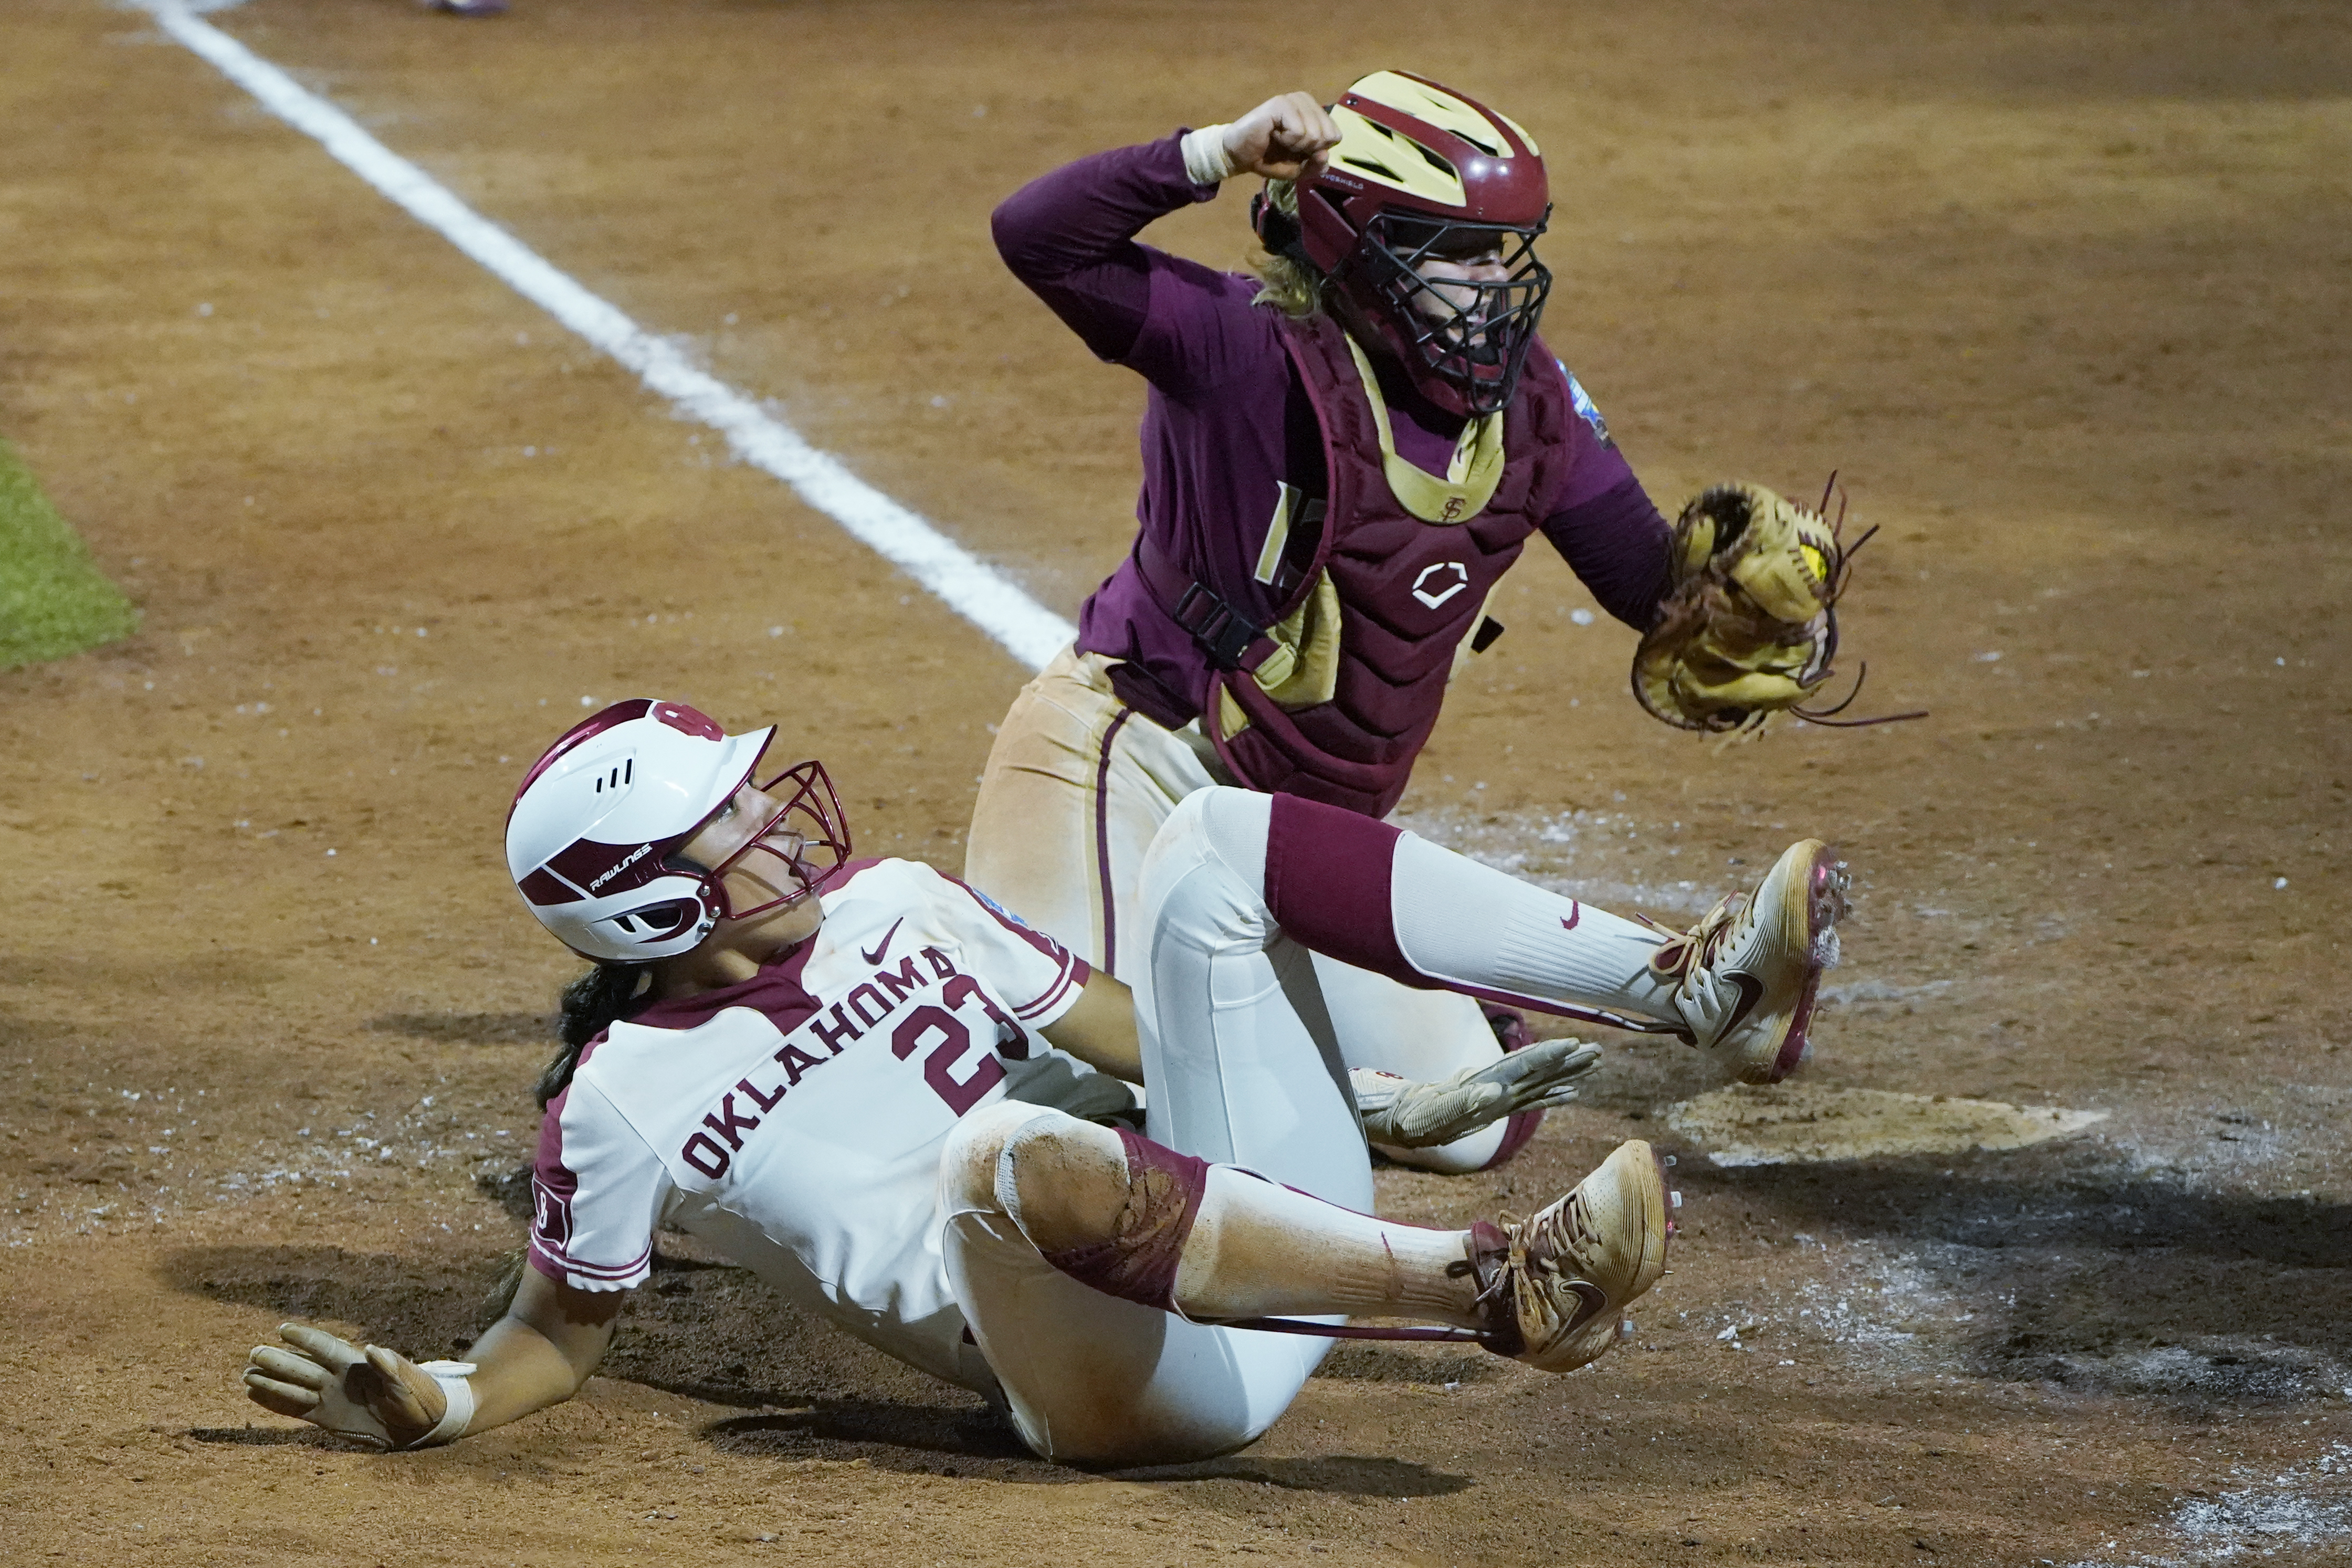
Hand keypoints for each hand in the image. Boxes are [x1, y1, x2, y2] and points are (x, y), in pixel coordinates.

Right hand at [243, 1323, 448, 1450]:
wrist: (421, 1424)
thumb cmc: (419, 1397)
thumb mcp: (409, 1383)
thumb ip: (391, 1367)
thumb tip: (372, 1349)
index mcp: (357, 1364)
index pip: (326, 1347)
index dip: (306, 1338)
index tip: (283, 1330)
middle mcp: (338, 1377)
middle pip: (304, 1365)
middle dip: (280, 1360)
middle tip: (254, 1353)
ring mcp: (329, 1396)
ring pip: (295, 1387)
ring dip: (271, 1381)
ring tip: (246, 1374)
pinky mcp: (325, 1417)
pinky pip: (295, 1409)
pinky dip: (276, 1403)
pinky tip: (254, 1396)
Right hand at [1220, 92, 1339, 181]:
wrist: (1241, 156)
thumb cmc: (1270, 158)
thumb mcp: (1299, 169)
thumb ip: (1317, 165)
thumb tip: (1325, 154)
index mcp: (1314, 112)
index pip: (1336, 135)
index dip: (1318, 151)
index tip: (1298, 149)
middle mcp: (1306, 101)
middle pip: (1327, 135)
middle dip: (1308, 149)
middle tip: (1287, 144)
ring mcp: (1294, 99)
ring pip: (1314, 133)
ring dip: (1295, 145)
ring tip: (1280, 138)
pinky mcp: (1281, 103)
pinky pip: (1298, 130)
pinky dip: (1287, 140)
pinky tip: (1273, 134)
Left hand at [1353, 1038, 1602, 1148]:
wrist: (1407, 1119)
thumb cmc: (1419, 1117)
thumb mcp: (1436, 1112)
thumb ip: (1463, 1101)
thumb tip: (1493, 1090)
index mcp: (1486, 1082)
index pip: (1523, 1064)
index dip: (1548, 1055)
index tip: (1572, 1043)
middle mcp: (1498, 1084)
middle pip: (1539, 1068)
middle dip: (1568, 1059)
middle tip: (1597, 1049)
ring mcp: (1501, 1095)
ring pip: (1541, 1081)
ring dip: (1567, 1072)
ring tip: (1593, 1063)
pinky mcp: (1500, 1108)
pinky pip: (1534, 1100)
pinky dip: (1554, 1096)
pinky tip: (1572, 1093)